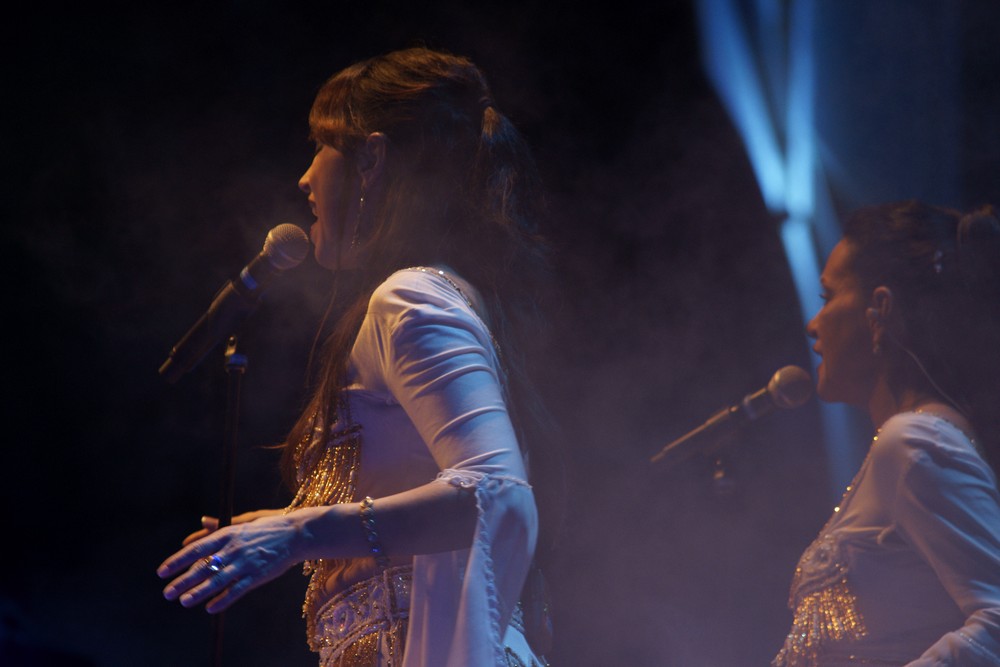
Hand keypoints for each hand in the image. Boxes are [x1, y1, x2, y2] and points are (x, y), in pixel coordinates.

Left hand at [157, 512, 302, 612]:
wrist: (296, 534)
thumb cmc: (269, 529)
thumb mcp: (244, 523)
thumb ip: (221, 526)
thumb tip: (203, 521)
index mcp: (228, 534)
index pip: (196, 549)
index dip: (177, 561)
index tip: (162, 571)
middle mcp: (233, 549)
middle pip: (202, 567)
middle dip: (182, 581)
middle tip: (167, 593)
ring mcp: (245, 563)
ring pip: (216, 581)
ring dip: (198, 592)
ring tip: (183, 601)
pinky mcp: (257, 575)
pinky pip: (236, 590)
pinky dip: (222, 600)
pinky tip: (210, 608)